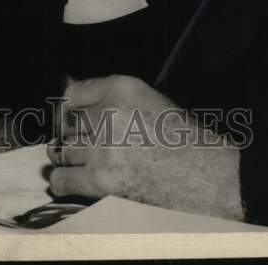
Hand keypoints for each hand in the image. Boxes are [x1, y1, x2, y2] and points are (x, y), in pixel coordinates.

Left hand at [46, 75, 243, 220]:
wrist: (206, 177)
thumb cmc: (180, 138)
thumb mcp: (147, 99)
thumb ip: (106, 94)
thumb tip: (65, 92)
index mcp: (122, 87)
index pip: (73, 92)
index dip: (70, 108)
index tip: (72, 118)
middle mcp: (108, 112)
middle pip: (66, 123)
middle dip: (74, 135)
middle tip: (87, 145)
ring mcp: (102, 147)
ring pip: (63, 150)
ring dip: (71, 157)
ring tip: (87, 162)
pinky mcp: (101, 180)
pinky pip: (62, 179)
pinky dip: (62, 180)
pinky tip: (72, 179)